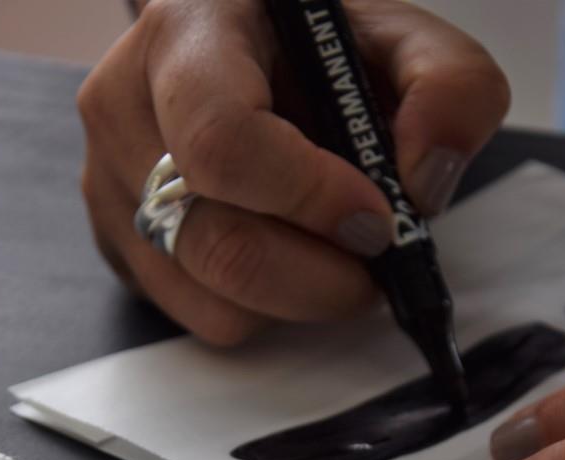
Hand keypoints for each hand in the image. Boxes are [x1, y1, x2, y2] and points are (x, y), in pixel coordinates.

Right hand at [78, 0, 508, 344]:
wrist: (250, 61)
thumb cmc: (314, 54)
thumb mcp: (401, 43)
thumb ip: (450, 89)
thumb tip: (423, 181)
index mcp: (190, 34)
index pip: (224, 142)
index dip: (308, 199)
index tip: (375, 222)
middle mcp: (127, 109)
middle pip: (220, 245)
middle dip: (322, 277)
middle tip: (373, 260)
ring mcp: (114, 187)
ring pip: (216, 299)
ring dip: (298, 297)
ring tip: (327, 248)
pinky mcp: (121, 248)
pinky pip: (205, 320)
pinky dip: (265, 310)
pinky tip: (282, 255)